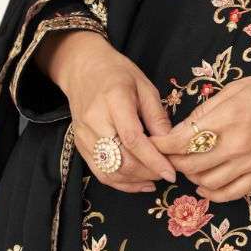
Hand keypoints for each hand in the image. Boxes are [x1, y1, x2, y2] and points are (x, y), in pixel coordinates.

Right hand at [40, 29, 176, 192]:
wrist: (83, 68)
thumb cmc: (117, 73)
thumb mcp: (144, 86)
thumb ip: (157, 116)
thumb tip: (170, 144)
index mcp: (113, 100)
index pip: (132, 138)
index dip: (153, 159)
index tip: (171, 172)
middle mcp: (94, 120)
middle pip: (121, 159)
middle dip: (147, 172)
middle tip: (167, 174)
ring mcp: (84, 135)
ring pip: (110, 171)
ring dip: (135, 181)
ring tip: (155, 178)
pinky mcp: (80, 145)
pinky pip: (100, 172)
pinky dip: (121, 182)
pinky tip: (139, 182)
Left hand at [156, 60, 250, 202]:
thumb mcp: (235, 88)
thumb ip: (206, 111)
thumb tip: (181, 130)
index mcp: (227, 118)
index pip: (180, 141)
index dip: (159, 145)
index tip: (150, 143)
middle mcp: (236, 144)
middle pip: (189, 165)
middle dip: (172, 161)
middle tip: (167, 154)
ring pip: (206, 182)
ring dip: (191, 177)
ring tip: (187, 166)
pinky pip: (231, 193)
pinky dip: (213, 194)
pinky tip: (204, 186)